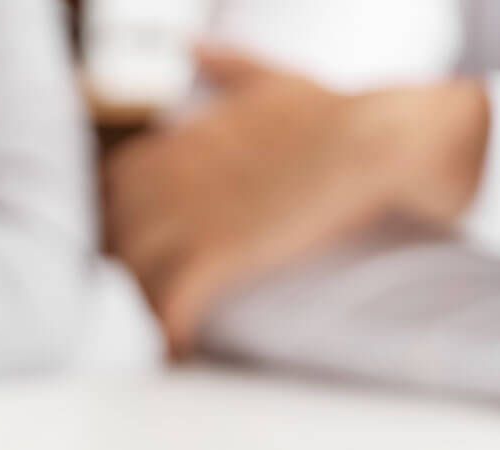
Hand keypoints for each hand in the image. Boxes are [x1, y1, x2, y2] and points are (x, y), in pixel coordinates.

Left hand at [105, 50, 488, 354]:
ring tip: (172, 326)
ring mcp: (195, 214)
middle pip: (117, 231)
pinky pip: (171, 301)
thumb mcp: (272, 80)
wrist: (382, 143)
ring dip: (149, 302)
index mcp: (183, 138)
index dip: (127, 218)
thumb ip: (229, 66)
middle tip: (158, 295)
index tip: (145, 245)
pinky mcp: (222, 253)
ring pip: (136, 270)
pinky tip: (182, 351)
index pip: (119, 183)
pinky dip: (171, 332)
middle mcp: (176, 174)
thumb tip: (194, 48)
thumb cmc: (338, 115)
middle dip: (131, 266)